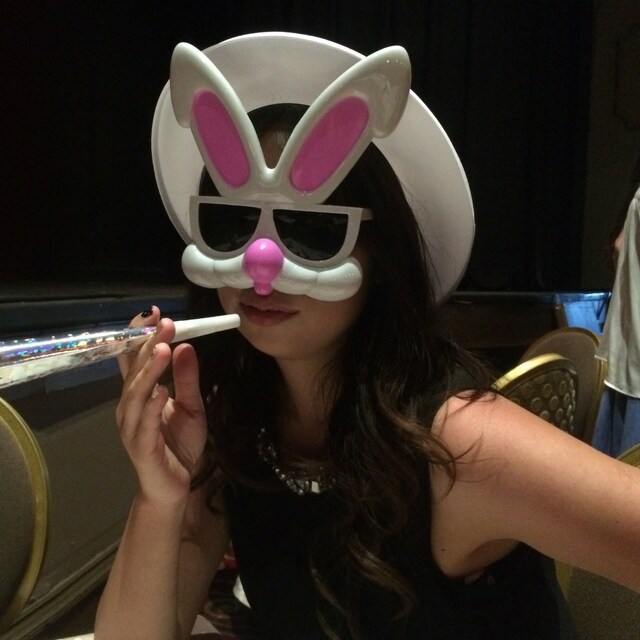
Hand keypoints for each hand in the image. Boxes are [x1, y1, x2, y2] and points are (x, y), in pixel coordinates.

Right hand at [116, 307, 207, 504]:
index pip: (134, 359)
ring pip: (136, 394)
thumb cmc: (179, 444)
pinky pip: (145, 424)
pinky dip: (153, 406)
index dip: (140, 335)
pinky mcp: (141, 446)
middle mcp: (130, 406)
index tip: (153, 313)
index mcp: (140, 394)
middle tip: (164, 323)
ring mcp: (132, 426)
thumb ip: (188, 379)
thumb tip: (187, 346)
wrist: (174, 485)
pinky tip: (162, 391)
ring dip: (149, 371)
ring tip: (163, 349)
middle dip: (148, 345)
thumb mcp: (192, 406)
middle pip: (134, 371)